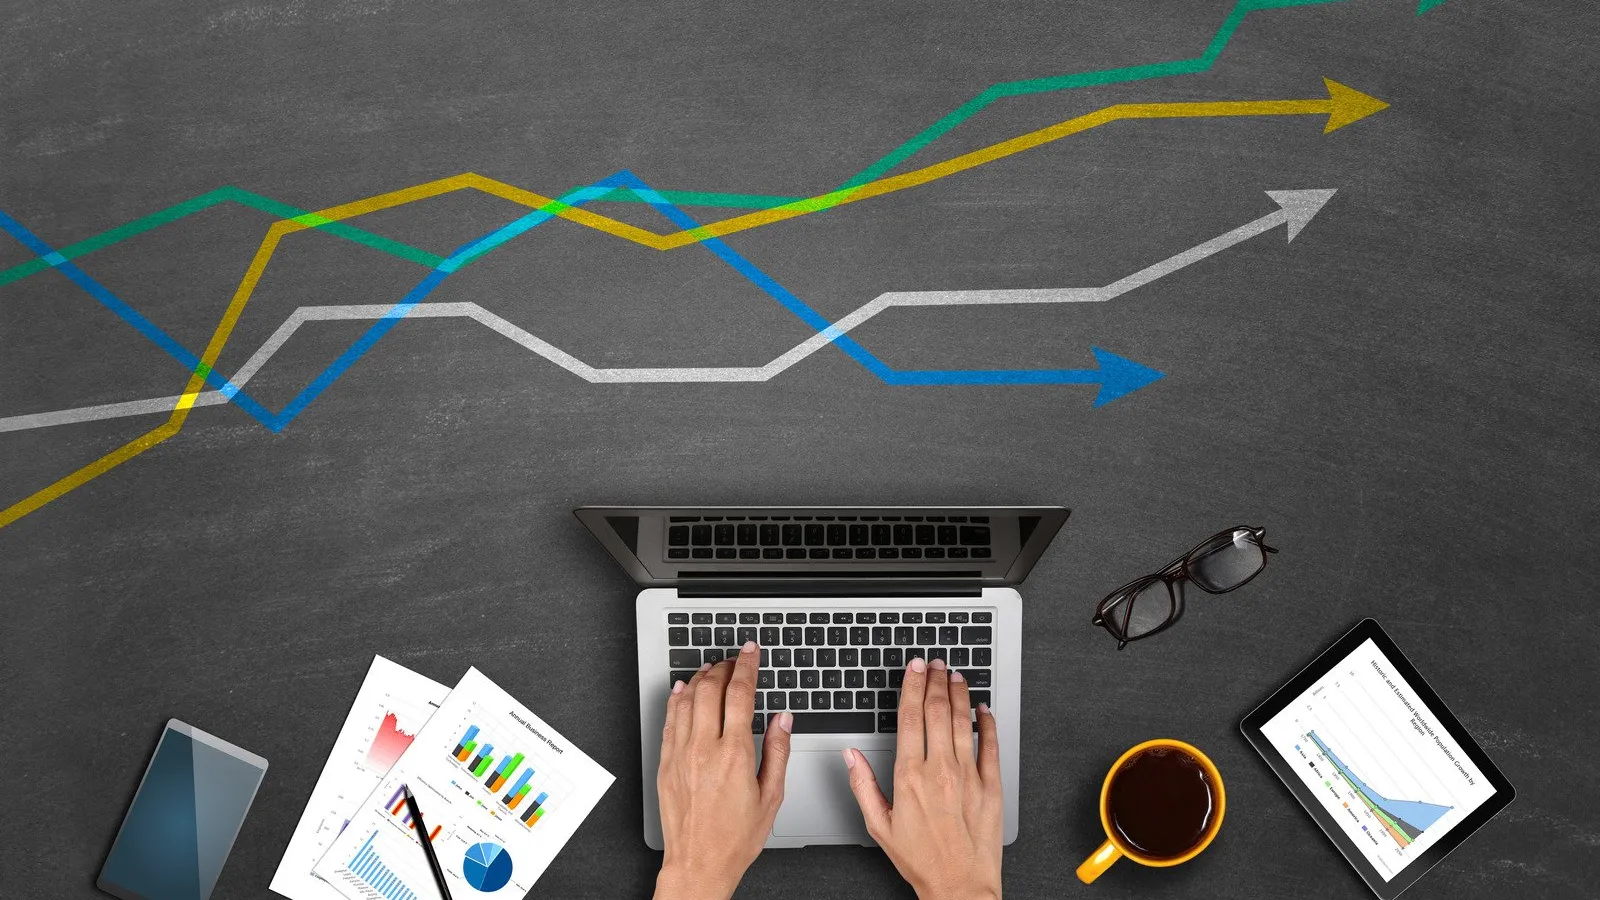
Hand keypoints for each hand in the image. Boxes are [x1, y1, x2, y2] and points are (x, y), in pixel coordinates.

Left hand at [654, 643, 792, 899]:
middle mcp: (704, 749)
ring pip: (686, 700)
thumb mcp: (771, 797)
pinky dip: (677, 699)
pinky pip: (669, 720)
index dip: (746, 666)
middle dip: (724, 666)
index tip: (750, 652)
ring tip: (711, 668)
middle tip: (734, 659)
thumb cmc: (735, 838)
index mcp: (734, 754)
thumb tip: (783, 719)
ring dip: (700, 677)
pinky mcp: (665, 763)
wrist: (698, 863)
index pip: (740, 694)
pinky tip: (683, 690)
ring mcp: (680, 754)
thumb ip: (778, 752)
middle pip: (710, 689)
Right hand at [846, 657, 1003, 899]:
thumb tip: (850, 755)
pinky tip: (983, 708)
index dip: (912, 686)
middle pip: (937, 711)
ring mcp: (968, 775)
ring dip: (959, 693)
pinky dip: (987, 722)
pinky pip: (990, 744)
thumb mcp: (879, 825)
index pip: (910, 717)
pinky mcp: (991, 785)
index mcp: (910, 776)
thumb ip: (863, 785)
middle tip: (935, 663)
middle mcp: (940, 770)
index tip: (914, 668)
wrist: (960, 887)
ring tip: (955, 675)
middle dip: (935, 681)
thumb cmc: (921, 860)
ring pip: (963, 721)